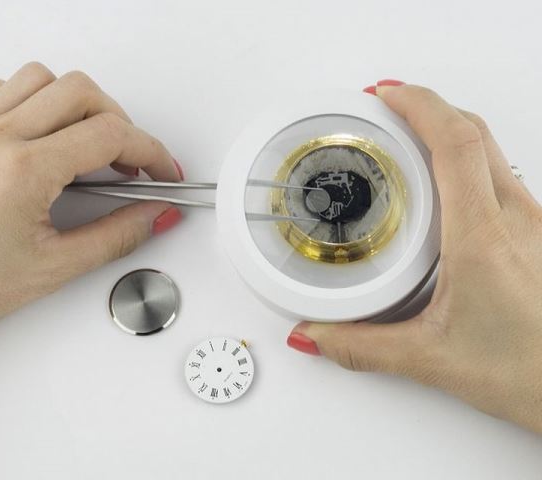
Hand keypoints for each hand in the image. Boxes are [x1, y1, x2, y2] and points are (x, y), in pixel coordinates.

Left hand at [0, 62, 182, 339]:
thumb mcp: (52, 269)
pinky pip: (3, 89)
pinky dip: (38, 100)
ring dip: (80, 104)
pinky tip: (48, 132)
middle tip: (134, 163)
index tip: (164, 172)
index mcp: (21, 170)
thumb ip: (116, 237)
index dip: (152, 152)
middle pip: (81, 92)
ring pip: (42, 79)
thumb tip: (154, 215)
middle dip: (123, 124)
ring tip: (92, 143)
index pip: (110, 135)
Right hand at [287, 82, 541, 432]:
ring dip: (446, 131)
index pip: (454, 144)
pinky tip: (441, 185)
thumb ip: (361, 347)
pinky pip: (499, 175)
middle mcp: (517, 219)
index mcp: (484, 239)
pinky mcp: (537, 231)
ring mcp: (533, 221)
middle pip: (473, 132)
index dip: (419, 105)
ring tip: (404, 139)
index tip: (386, 94)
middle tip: (384, 107)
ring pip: (489, 149)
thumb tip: (316, 334)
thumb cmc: (530, 373)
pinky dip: (464, 160)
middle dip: (426, 106)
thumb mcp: (431, 359)